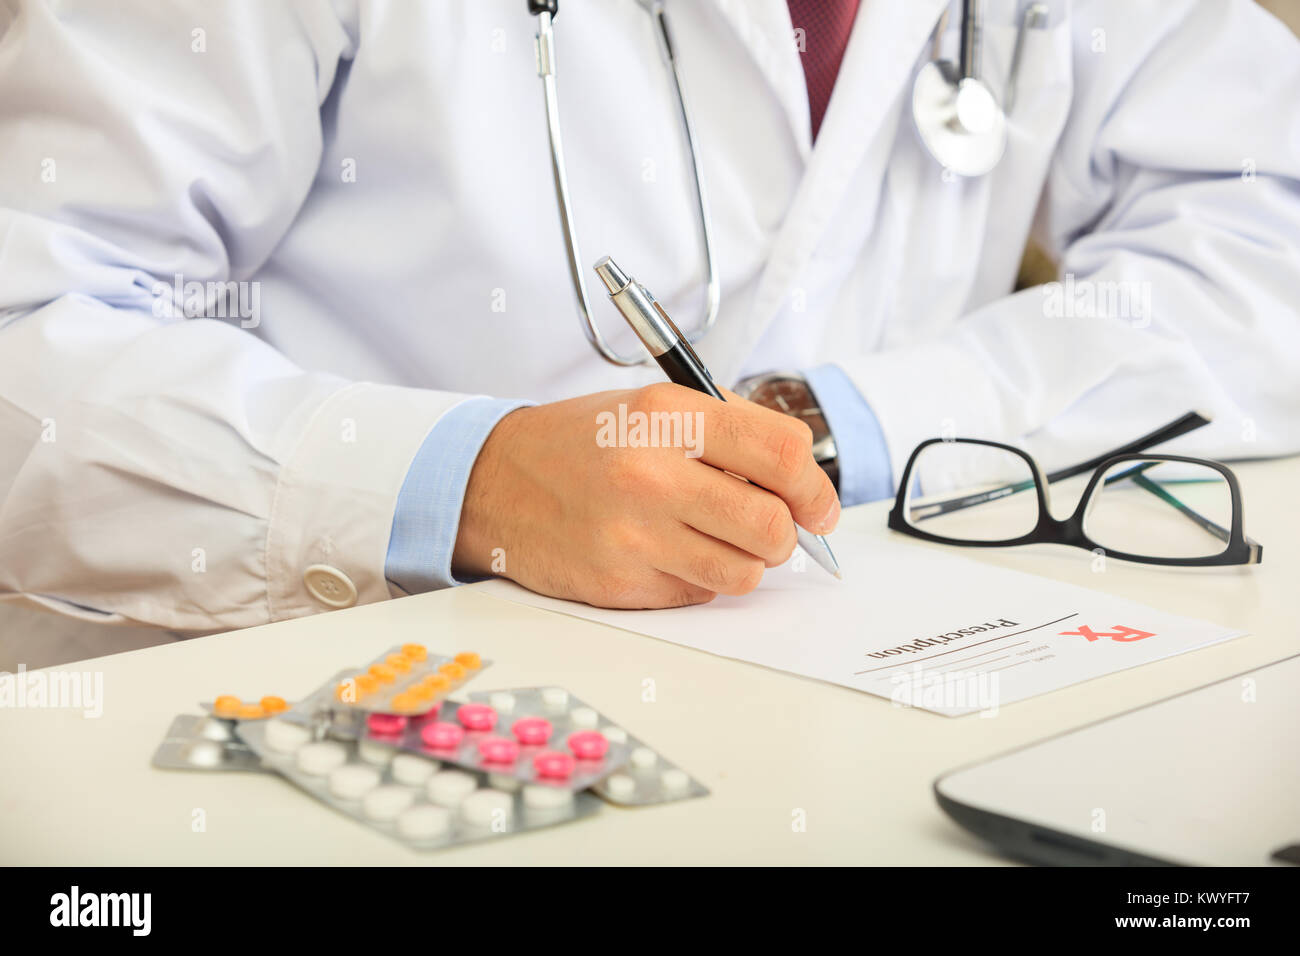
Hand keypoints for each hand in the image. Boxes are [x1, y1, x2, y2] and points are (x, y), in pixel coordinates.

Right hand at [452, 383, 839, 607]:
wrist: (494, 482)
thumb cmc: (582, 443)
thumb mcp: (652, 406)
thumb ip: (729, 430)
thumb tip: (802, 481)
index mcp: (667, 414)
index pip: (782, 453)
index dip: (815, 487)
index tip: (818, 505)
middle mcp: (651, 472)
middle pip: (772, 524)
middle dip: (786, 534)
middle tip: (772, 529)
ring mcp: (634, 534)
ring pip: (744, 572)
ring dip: (744, 562)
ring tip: (713, 538)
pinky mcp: (621, 582)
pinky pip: (698, 593)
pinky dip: (698, 579)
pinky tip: (667, 552)